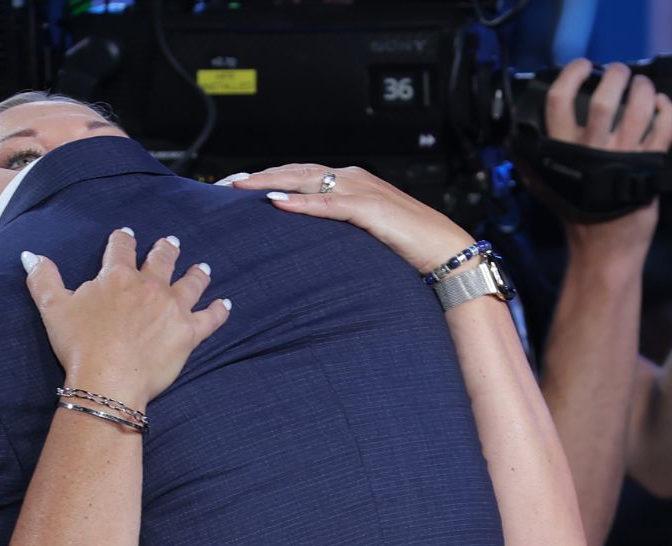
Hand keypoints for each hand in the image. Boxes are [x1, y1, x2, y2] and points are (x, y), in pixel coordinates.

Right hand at [23, 229, 229, 408]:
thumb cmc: (78, 345)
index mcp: (116, 276)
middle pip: (162, 259)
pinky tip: (225, 305)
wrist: (107, 379)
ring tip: (201, 267)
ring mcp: (172, 308)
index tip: (126, 233)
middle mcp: (149, 286)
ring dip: (196, 273)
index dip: (123, 238)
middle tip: (170, 242)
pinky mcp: (189, 333)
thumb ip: (43, 278)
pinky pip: (210, 318)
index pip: (120, 248)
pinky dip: (219, 311)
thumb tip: (30, 255)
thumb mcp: (53, 308)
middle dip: (165, 249)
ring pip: (190, 283)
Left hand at [228, 164, 474, 272]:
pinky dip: (302, 202)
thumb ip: (337, 224)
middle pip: (297, 171)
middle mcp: (353, 179)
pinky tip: (279, 203)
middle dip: (261, 175)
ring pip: (308, 179)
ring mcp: (361, 190)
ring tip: (242, 187)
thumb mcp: (363, 230)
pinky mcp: (370, 209)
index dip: (269, 176)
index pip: (301, 173)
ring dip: (272, 182)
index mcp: (351, 182)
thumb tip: (306, 232)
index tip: (238, 185)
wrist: (445, 249)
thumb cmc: (406, 243)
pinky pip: (329, 203)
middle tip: (227, 184)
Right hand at [544, 59, 671, 251]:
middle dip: (614, 75)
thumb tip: (513, 139)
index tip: (582, 66)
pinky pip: (665, 127)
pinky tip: (661, 104)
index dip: (572, 74)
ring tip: (642, 84)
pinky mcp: (650, 164)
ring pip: (639, 107)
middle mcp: (592, 150)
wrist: (603, 247)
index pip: (560, 101)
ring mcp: (624, 157)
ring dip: (644, 88)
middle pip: (604, 98)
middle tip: (617, 71)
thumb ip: (529, 160)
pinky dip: (667, 109)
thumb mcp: (542, 186)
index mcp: (562, 151)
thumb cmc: (574, 216)